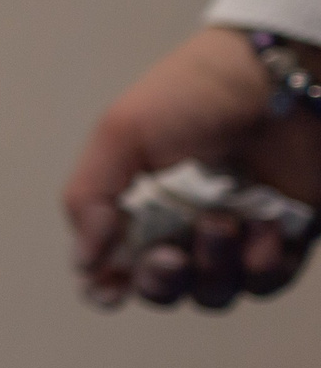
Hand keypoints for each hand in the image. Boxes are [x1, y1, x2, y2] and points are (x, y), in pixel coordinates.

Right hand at [64, 26, 320, 307]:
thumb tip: (84, 262)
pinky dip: (262, 264)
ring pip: (213, 292)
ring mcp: (234, 235)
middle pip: (162, 288)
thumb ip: (89, 199)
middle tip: (170, 257)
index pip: (112, 265)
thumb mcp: (120, 135)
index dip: (106, 287)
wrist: (275, 76)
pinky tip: (263, 226)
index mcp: (136, 203)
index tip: (109, 292)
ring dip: (215, 269)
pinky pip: (266, 281)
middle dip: (161, 282)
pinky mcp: (283, 238)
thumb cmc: (192, 95)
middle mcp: (181, 225)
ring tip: (224, 223)